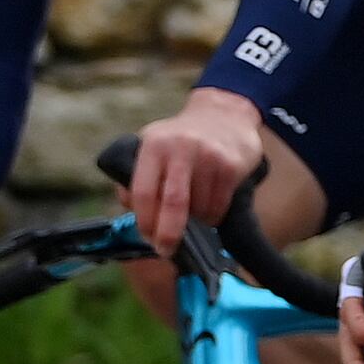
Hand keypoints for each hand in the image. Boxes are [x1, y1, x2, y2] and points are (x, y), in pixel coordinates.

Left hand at [128, 86, 271, 258]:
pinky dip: (212, 215)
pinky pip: (220, 205)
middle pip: (174, 203)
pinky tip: (209, 207)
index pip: (144, 191)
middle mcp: (182, 149)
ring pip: (200, 207)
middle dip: (168, 233)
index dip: (144, 220)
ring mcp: (210, 157)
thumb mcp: (152, 146)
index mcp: (155, 146)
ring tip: (193, 214)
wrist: (225, 114)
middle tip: (165, 250)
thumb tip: (132, 208)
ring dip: (194, 221)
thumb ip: (136, 176)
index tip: (147, 236)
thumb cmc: (181, 138)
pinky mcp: (232, 166)